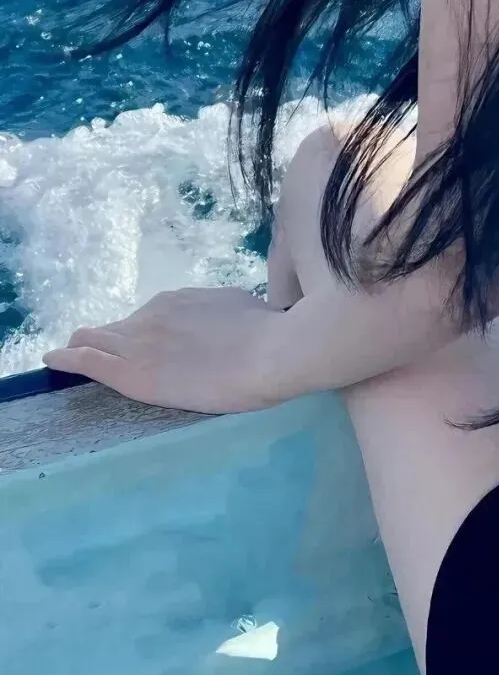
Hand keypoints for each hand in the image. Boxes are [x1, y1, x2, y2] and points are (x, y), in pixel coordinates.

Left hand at [43, 285, 289, 414]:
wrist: (269, 352)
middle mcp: (153, 315)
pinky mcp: (133, 372)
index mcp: (178, 302)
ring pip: (96, 340)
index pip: (144, 320)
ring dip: (84, 347)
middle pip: (114, 328)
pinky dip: (69, 358)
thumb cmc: (267, 333)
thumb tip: (222, 321)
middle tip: (92, 351)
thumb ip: (217, 316)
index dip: (134, 334)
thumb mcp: (237, 310)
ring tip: (68, 355)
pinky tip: (53, 359)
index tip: (133, 345)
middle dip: (101, 339)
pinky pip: (90, 359)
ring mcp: (140, 341)